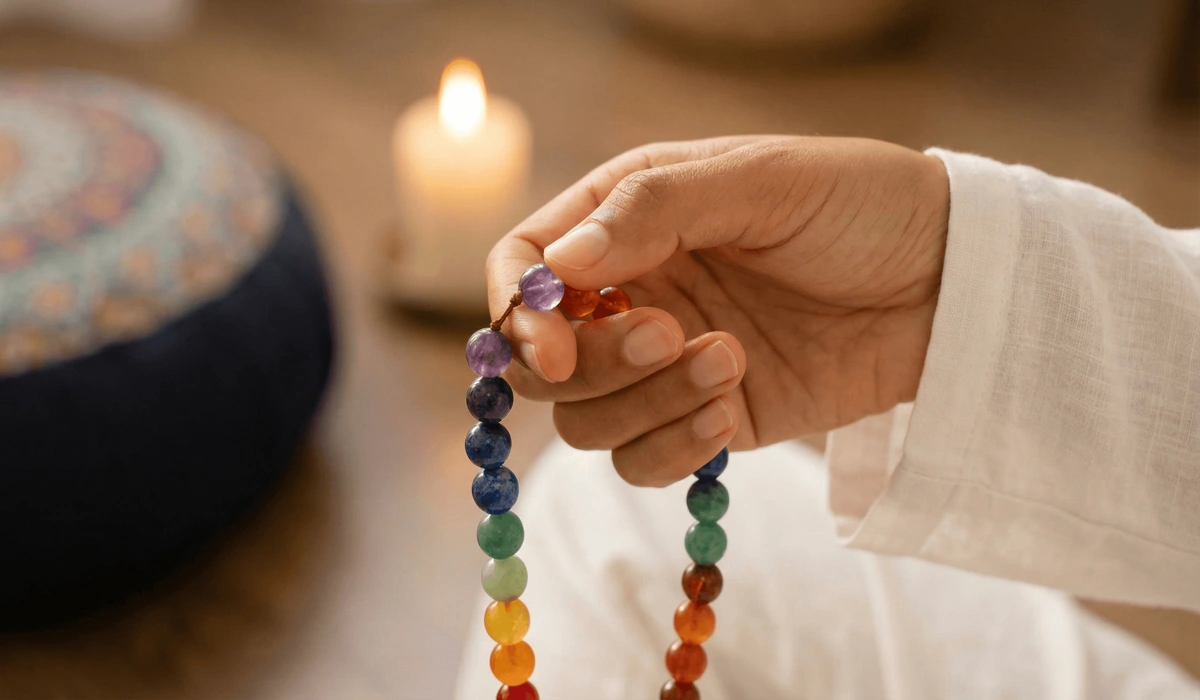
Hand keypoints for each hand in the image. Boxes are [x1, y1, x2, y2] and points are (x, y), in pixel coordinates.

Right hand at [487, 136, 947, 485]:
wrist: (953, 281)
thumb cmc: (860, 205)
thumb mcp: (761, 180)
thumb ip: (653, 210)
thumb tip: (559, 264)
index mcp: (630, 218)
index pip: (526, 265)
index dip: (520, 312)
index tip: (551, 347)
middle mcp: (636, 292)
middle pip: (546, 361)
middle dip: (592, 362)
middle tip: (668, 334)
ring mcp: (668, 364)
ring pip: (591, 419)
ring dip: (645, 403)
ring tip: (731, 360)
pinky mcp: (712, 418)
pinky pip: (648, 460)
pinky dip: (676, 446)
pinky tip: (733, 405)